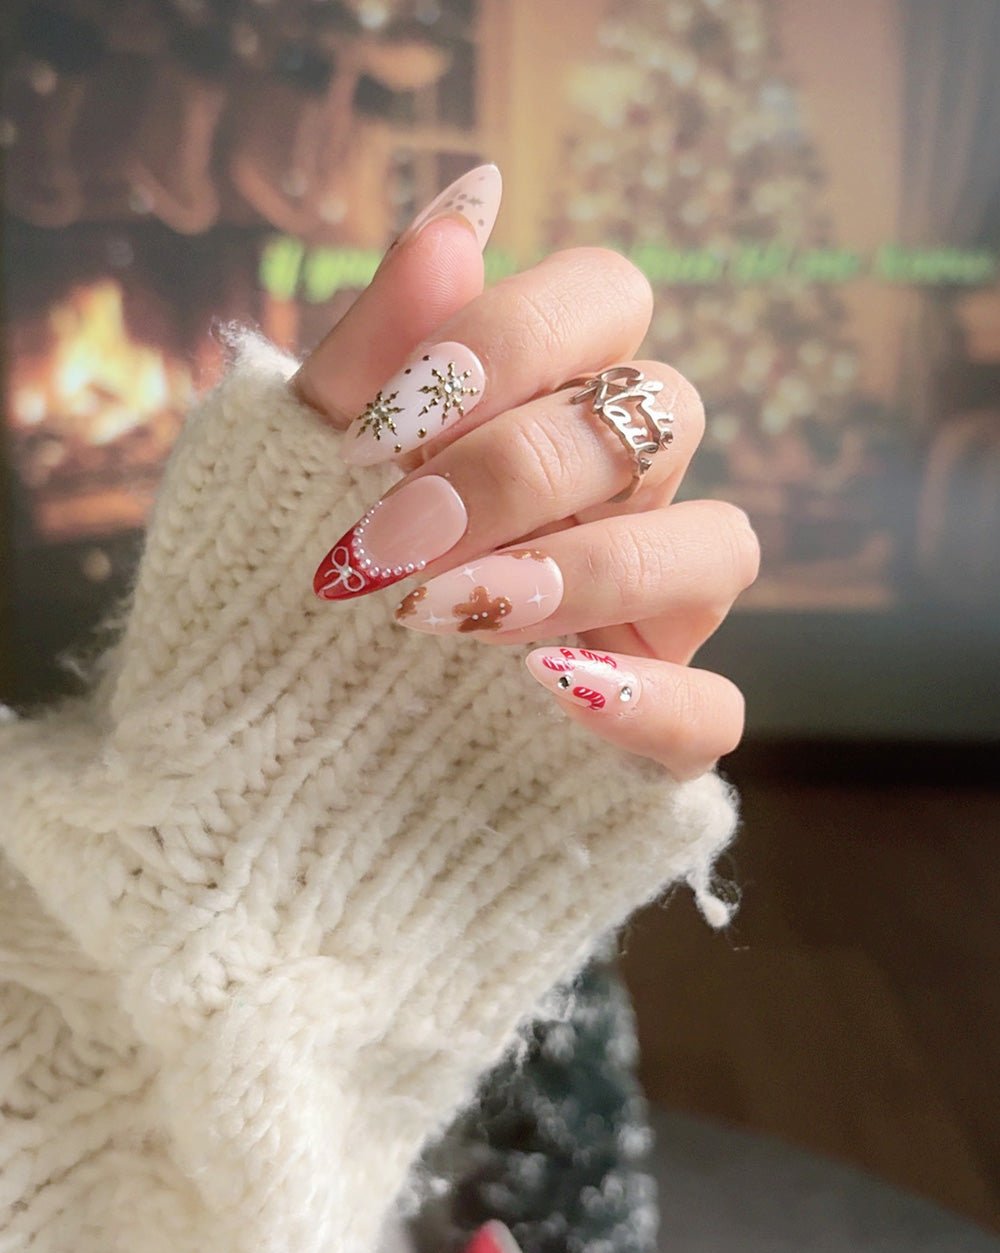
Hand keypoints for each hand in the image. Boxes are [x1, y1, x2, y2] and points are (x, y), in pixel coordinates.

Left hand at [297, 167, 758, 779]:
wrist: (252, 753)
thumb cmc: (286, 586)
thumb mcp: (298, 461)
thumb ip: (379, 342)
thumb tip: (472, 194)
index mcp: (543, 409)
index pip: (609, 298)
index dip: (517, 337)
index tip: (383, 423)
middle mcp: (614, 498)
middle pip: (666, 410)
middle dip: (524, 464)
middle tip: (395, 534)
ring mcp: (644, 616)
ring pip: (721, 545)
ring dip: (593, 565)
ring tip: (460, 611)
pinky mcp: (650, 730)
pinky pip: (713, 710)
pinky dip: (643, 702)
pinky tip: (537, 691)